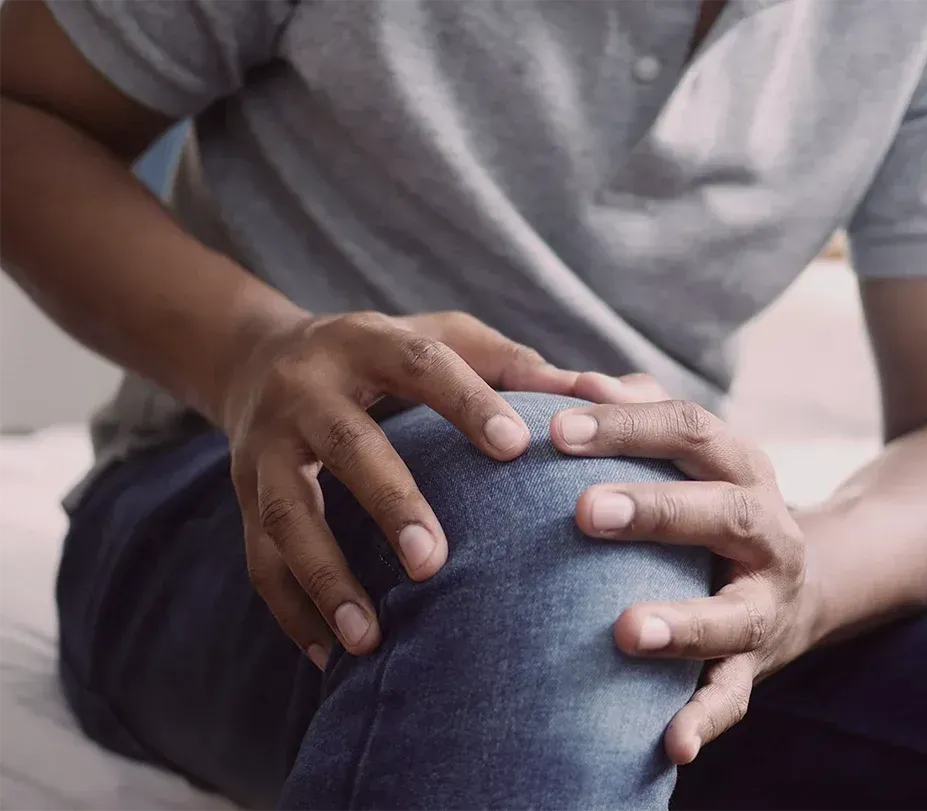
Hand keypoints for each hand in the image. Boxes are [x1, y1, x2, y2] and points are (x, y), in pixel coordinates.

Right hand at [221, 310, 578, 668]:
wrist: (259, 359)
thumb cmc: (381, 356)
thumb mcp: (438, 338)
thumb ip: (511, 364)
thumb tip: (599, 393)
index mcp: (365, 342)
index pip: (419, 364)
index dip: (466, 402)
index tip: (515, 448)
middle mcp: (306, 391)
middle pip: (346, 445)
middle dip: (389, 503)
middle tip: (434, 562)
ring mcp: (266, 447)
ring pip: (289, 516)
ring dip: (326, 579)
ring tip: (368, 639)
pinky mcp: (243, 496)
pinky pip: (259, 560)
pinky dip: (294, 612)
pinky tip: (331, 658)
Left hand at [550, 379, 819, 764]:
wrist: (806, 582)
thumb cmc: (714, 503)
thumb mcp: (693, 454)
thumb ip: (638, 413)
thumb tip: (575, 381)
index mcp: (742, 466)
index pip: (691, 429)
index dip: (628, 426)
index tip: (557, 430)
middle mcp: (767, 529)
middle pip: (723, 511)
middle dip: (656, 510)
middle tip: (584, 512)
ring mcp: (767, 601)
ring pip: (735, 613)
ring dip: (683, 623)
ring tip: (624, 632)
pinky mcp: (759, 664)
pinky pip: (735, 696)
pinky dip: (705, 720)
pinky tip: (670, 745)